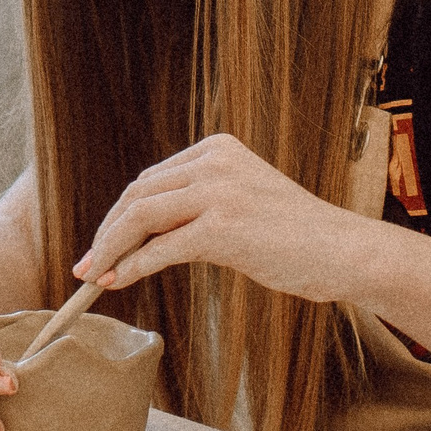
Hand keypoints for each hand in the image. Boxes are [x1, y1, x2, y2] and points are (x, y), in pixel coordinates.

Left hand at [76, 134, 361, 302]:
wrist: (343, 250)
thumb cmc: (297, 236)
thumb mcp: (244, 202)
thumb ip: (200, 204)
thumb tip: (143, 236)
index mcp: (218, 148)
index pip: (151, 179)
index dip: (119, 215)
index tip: (102, 243)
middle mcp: (215, 162)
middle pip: (138, 195)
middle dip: (106, 233)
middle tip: (87, 265)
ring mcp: (219, 192)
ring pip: (140, 217)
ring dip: (110, 250)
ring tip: (95, 277)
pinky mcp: (223, 227)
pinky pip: (160, 249)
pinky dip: (133, 267)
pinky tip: (119, 281)